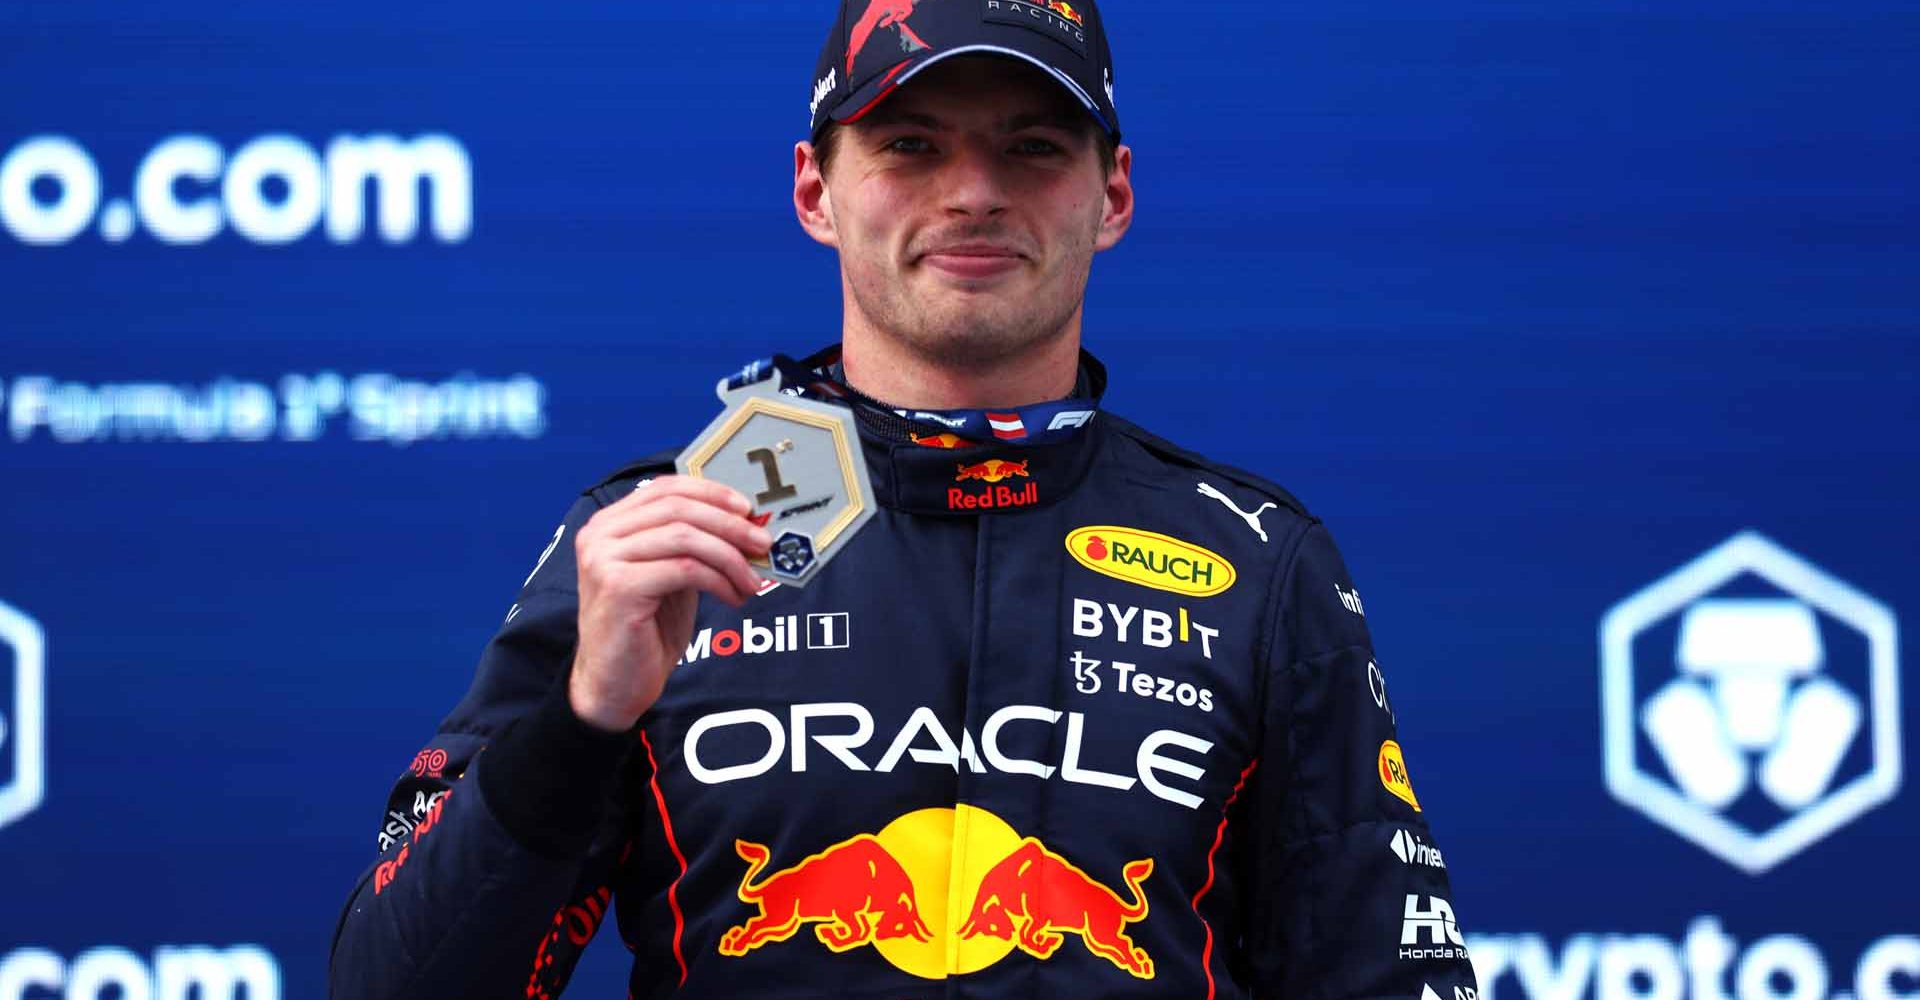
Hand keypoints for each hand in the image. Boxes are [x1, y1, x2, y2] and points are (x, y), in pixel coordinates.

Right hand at [568, 476, 770, 731]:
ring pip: (685, 537)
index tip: (748, 509)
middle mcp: (600, 535)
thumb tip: (745, 524)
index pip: (666, 488)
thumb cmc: (645, 631)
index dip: (711, 493)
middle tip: (763, 544)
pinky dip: (719, 580)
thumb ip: (693, 545)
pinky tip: (734, 597)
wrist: (614, 685)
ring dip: (729, 556)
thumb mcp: (672, 576)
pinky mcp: (619, 586)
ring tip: (752, 581)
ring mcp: (605, 559)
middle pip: (679, 509)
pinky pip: (685, 569)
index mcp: (610, 524)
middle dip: (729, 525)